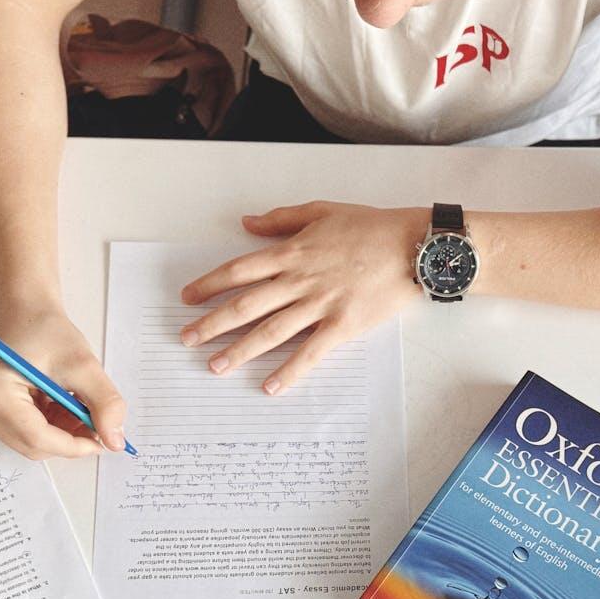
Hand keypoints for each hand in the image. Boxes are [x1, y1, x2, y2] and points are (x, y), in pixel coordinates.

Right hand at [0, 305, 125, 458]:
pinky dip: (50, 425)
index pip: (37, 437)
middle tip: (97, 423)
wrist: (25, 313)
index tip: (104, 442)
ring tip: (77, 406)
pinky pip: (24, 433)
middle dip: (70, 438)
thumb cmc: (46, 330)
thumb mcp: (83, 365)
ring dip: (61, 432)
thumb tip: (114, 441)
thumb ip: (104, 404)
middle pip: (32, 444)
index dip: (76, 445)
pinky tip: (61, 405)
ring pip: (31, 441)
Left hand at [179, 202, 424, 392]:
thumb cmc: (370, 227)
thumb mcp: (322, 211)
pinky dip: (289, 371)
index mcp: (292, 251)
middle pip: (245, 304)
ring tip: (215, 367)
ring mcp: (320, 305)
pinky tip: (269, 387)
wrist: (413, 246)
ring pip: (271, 331)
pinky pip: (310, 353)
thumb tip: (246, 223)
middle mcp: (299, 280)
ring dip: (239, 350)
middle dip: (212, 323)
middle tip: (186, 339)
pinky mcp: (342, 326)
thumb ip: (281, 219)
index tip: (188, 298)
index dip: (209, 284)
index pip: (238, 270)